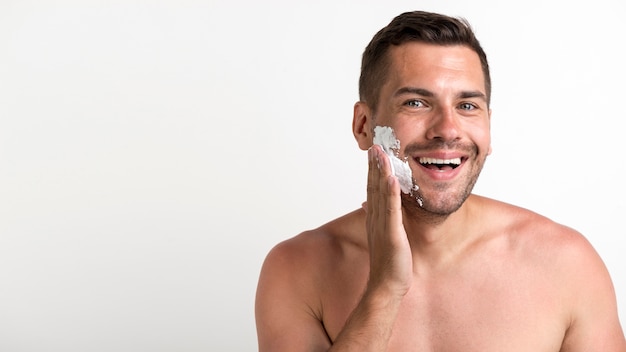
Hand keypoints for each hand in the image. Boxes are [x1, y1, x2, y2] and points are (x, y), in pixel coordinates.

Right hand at [365, 145, 412, 297]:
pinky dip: (390, 193)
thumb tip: (369, 204)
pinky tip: (391, 178)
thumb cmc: (388, 263)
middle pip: (373, 186)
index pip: (373, 188)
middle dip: (374, 165)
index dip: (373, 169)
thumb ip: (379, 217)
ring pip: (380, 194)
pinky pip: (390, 210)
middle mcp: (375, 218)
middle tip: (375, 144)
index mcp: (375, 217)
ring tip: (380, 153)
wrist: (386, 285)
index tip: (374, 151)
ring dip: (380, 172)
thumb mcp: (384, 235)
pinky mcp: (391, 234)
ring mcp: (382, 225)